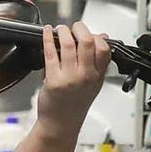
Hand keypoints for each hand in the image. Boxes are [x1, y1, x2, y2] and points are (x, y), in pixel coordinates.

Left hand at [36, 22, 111, 136]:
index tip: (89, 33)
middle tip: (74, 27)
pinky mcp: (53, 80)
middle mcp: (86, 76)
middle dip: (80, 28)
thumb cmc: (75, 103)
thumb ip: (98, 61)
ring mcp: (70, 78)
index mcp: (98, 76)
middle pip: (87, 42)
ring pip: (68, 45)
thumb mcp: (93, 83)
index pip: (104, 48)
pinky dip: (47, 38)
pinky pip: (50, 53)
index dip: (97, 36)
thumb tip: (102, 37)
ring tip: (60, 29)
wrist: (61, 124)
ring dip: (63, 31)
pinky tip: (46, 33)